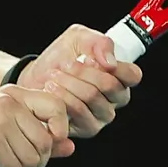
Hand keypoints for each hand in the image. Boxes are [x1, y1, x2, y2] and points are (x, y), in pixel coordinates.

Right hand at [0, 85, 73, 166]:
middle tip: (22, 166)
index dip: (61, 128)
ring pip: (33, 159)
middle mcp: (9, 103)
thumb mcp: (5, 129)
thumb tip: (70, 148)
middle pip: (46, 141)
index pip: (56, 106)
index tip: (49, 144)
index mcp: (14, 94)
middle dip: (39, 162)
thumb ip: (38, 136)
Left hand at [18, 24, 142, 137]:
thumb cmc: (60, 58)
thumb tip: (109, 62)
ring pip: (92, 97)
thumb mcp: (78, 38)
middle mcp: (115, 99)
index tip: (91, 59)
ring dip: (69, 83)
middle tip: (66, 65)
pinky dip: (63, 96)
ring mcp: (102, 115)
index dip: (115, 66)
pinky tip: (52, 89)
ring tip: (55, 75)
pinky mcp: (87, 128)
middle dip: (83, 72)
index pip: (132, 75)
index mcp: (119, 76)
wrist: (35, 77)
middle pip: (110, 86)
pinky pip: (79, 112)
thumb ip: (98, 42)